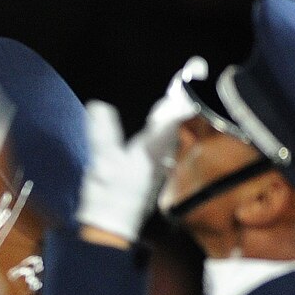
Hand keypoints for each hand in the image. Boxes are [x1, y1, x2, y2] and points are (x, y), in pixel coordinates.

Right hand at [76, 58, 205, 242]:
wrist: (112, 224)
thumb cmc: (108, 194)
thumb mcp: (101, 162)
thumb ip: (103, 132)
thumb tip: (100, 105)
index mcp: (151, 149)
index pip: (169, 116)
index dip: (180, 94)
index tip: (194, 72)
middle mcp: (160, 153)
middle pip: (174, 118)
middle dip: (181, 96)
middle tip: (194, 70)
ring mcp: (158, 162)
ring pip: (172, 129)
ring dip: (176, 109)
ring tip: (180, 90)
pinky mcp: (152, 168)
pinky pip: (165, 137)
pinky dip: (168, 123)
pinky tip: (165, 121)